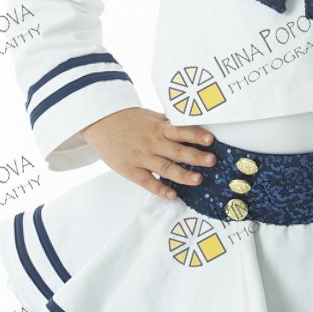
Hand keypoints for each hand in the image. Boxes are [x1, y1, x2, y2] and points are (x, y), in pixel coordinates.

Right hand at [79, 107, 216, 200]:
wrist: (100, 122)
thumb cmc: (128, 119)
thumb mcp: (150, 117)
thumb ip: (169, 122)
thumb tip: (190, 121)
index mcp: (158, 128)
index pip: (181, 131)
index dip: (196, 135)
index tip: (210, 139)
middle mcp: (152, 143)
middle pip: (177, 150)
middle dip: (196, 156)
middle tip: (212, 160)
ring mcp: (141, 157)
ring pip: (165, 168)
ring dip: (182, 175)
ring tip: (198, 179)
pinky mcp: (131, 170)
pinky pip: (147, 181)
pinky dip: (159, 189)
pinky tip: (172, 195)